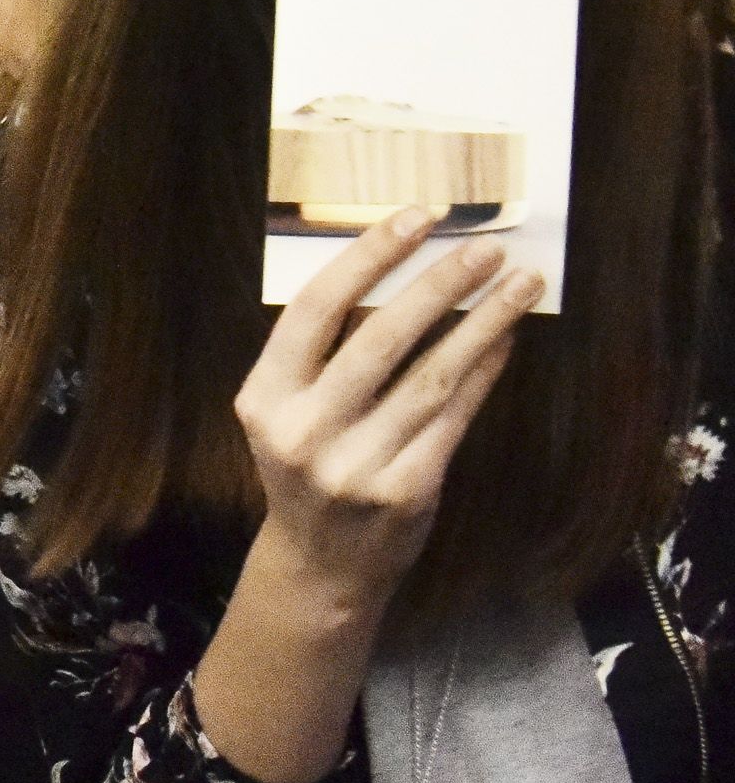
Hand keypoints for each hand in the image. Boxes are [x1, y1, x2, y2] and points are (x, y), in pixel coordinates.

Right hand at [232, 211, 541, 608]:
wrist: (321, 565)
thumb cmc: (311, 469)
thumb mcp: (290, 412)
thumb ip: (326, 355)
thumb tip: (403, 269)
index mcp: (263, 400)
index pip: (314, 310)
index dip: (367, 258)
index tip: (417, 218)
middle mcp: (302, 432)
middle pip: (379, 338)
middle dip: (439, 284)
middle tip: (487, 246)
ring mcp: (354, 465)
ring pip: (431, 375)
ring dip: (483, 322)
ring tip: (520, 282)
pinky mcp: (404, 490)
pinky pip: (455, 415)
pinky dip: (485, 370)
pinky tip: (506, 337)